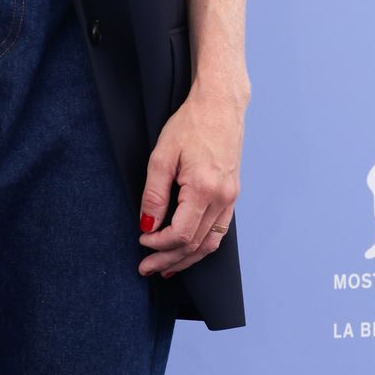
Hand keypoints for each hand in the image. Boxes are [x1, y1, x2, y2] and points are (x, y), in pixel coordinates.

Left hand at [137, 72, 249, 279]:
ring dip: (187, 258)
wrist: (221, 105)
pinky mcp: (232, 195)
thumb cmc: (190, 124)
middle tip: (146, 268)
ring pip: (210, 242)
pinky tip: (188, 250)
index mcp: (204, 189)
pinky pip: (219, 230)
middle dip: (169, 259)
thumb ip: (154, 194)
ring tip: (166, 268)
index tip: (141, 240)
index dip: (158, 244)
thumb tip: (147, 224)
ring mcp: (231, 198)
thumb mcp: (162, 156)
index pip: (180, 234)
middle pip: (195, 244)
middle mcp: (222, 198)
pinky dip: (202, 245)